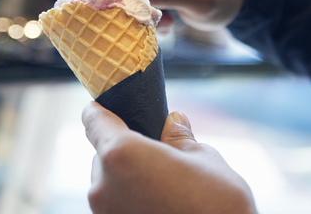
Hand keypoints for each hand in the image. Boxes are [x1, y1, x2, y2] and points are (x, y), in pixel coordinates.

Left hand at [82, 102, 257, 213]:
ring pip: (109, 183)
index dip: (102, 109)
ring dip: (129, 178)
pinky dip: (133, 200)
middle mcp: (103, 185)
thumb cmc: (217, 206)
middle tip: (158, 155)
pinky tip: (162, 204)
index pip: (94, 120)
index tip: (110, 106)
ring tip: (166, 187)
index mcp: (121, 154)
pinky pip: (117, 206)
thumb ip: (179, 138)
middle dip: (127, 150)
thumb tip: (173, 122)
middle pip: (104, 154)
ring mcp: (105, 213)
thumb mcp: (205, 160)